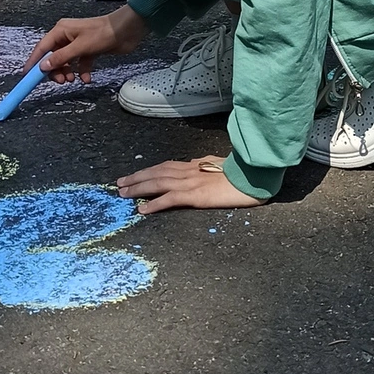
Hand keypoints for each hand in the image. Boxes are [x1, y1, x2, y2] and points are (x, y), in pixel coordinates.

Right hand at [27, 3, 147, 80]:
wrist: (126, 31)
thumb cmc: (102, 34)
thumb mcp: (79, 48)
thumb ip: (60, 58)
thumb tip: (42, 67)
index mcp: (61, 30)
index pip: (42, 48)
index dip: (34, 62)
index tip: (27, 76)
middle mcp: (67, 36)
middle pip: (53, 57)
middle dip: (55, 70)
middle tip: (61, 81)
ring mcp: (78, 43)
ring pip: (66, 62)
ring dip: (68, 72)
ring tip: (73, 80)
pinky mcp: (89, 50)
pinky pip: (80, 64)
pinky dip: (82, 72)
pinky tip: (87, 78)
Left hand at [116, 156, 257, 216]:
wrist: (255, 176)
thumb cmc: (242, 173)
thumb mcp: (221, 165)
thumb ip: (207, 165)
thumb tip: (196, 163)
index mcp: (196, 165)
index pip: (166, 166)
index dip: (148, 170)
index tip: (135, 175)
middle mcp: (190, 170)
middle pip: (156, 172)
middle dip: (136, 178)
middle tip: (119, 184)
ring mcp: (191, 182)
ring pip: (158, 182)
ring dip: (138, 188)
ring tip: (123, 193)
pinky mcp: (196, 195)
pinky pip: (170, 199)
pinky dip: (154, 203)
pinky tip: (142, 209)